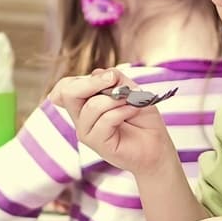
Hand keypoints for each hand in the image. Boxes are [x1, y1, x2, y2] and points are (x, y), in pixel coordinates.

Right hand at [48, 68, 173, 174]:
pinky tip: (133, 110)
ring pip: (91, 106)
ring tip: (132, 101)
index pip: (64, 88)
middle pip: (67, 93)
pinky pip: (106, 120)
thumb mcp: (131, 90)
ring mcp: (87, 132)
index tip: (109, 78)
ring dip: (116, 99)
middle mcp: (81, 118)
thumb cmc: (143, 120)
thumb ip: (115, 79)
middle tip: (114, 80)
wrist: (157, 147)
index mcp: (84, 104)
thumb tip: (98, 73)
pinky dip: (123, 111)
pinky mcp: (97, 143)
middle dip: (92, 83)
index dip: (81, 79)